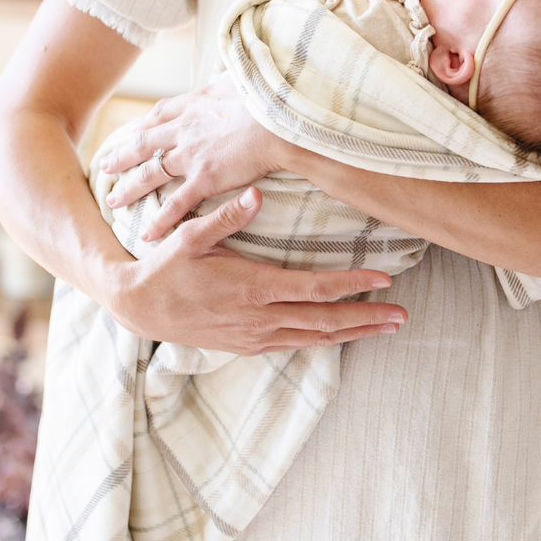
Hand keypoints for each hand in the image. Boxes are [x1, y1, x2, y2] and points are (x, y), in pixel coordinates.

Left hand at [100, 77, 285, 241]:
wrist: (277, 121)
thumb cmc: (266, 100)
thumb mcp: (239, 82)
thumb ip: (228, 84)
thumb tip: (231, 79)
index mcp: (194, 105)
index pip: (160, 114)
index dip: (144, 125)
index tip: (132, 132)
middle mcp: (185, 130)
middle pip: (144, 144)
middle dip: (122, 156)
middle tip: (105, 165)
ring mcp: (191, 155)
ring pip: (150, 174)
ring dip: (129, 188)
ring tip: (113, 200)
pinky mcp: (204, 179)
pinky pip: (176, 204)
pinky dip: (160, 220)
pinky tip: (147, 234)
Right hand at [106, 187, 406, 353]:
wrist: (137, 309)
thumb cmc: (164, 268)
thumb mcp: (190, 237)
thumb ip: (227, 216)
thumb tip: (258, 194)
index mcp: (251, 287)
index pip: (315, 288)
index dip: (353, 284)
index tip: (384, 279)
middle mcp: (259, 318)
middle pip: (325, 321)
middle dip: (367, 318)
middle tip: (403, 315)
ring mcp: (254, 337)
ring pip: (314, 339)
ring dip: (352, 333)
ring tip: (385, 328)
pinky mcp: (246, 346)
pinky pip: (295, 345)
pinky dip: (324, 341)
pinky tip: (341, 336)